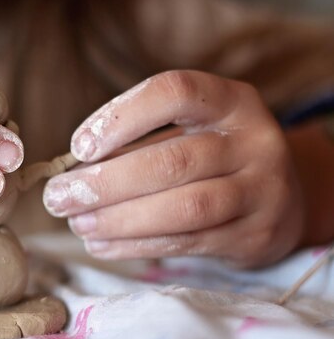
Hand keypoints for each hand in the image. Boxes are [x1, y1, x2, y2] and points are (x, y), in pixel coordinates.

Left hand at [43, 70, 302, 266]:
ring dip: (119, 219)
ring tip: (76, 223)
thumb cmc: (213, 157)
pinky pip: (187, 242)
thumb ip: (139, 143)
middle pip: (173, 161)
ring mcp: (262, 191)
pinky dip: (136, 245)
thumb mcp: (188, 132)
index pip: (174, 92)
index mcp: (231, 100)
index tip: (78, 146)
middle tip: (57, 197)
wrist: (281, 198)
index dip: (121, 117)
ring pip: (183, 207)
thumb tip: (73, 170)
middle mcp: (254, 141)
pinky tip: (100, 243)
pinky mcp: (254, 235)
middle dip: (106, 183)